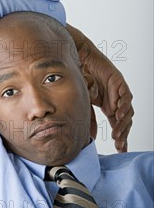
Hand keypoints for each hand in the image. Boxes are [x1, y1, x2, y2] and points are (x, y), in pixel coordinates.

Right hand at [67, 24, 133, 152]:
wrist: (78, 58)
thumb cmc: (79, 77)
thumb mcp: (83, 102)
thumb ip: (88, 118)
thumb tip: (91, 137)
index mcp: (109, 106)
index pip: (118, 124)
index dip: (120, 136)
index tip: (119, 149)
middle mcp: (116, 100)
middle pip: (125, 120)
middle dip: (123, 134)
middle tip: (119, 145)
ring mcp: (119, 91)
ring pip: (127, 111)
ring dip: (123, 123)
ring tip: (117, 134)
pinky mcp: (119, 82)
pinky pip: (126, 97)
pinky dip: (124, 106)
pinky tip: (118, 115)